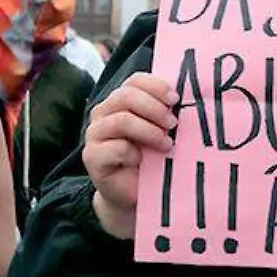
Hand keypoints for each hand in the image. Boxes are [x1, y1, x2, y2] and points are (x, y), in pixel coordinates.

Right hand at [83, 74, 177, 239]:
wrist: (132, 195)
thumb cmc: (149, 160)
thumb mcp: (159, 132)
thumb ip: (165, 114)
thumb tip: (184, 101)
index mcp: (120, 101)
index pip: (134, 81)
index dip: (156, 86)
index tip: (176, 100)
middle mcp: (103, 113)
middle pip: (126, 96)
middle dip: (154, 109)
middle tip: (173, 124)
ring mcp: (95, 134)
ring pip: (121, 120)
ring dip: (149, 131)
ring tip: (166, 144)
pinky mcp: (92, 156)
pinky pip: (116, 147)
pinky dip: (134, 153)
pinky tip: (142, 162)